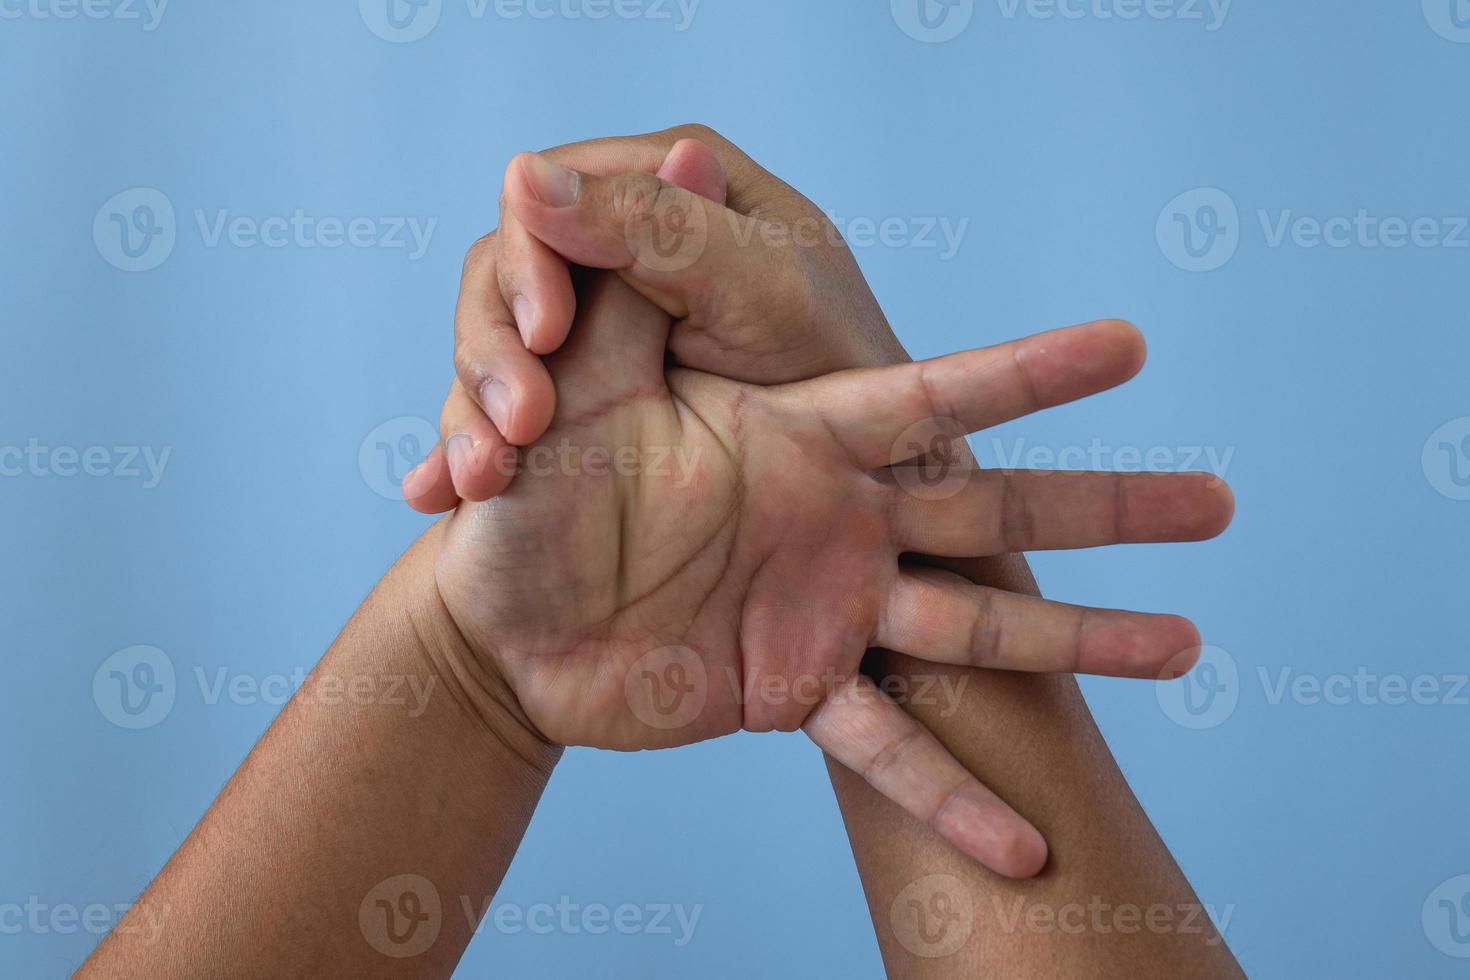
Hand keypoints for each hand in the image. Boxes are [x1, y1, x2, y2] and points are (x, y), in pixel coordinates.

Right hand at [403, 125, 908, 510]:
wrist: (870, 478)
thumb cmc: (842, 373)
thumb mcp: (761, 291)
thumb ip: (657, 226)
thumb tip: (522, 175)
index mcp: (675, 188)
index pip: (555, 193)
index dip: (532, 258)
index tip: (545, 335)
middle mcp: (626, 243)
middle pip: (508, 268)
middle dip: (494, 346)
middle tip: (517, 427)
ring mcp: (598, 317)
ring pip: (496, 339)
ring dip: (470, 406)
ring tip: (471, 482)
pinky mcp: (579, 383)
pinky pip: (502, 402)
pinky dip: (470, 447)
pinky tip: (441, 494)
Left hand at [433, 276, 1233, 878]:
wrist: (503, 615)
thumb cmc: (535, 487)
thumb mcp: (583, 388)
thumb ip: (637, 290)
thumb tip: (671, 159)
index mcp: (801, 439)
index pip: (931, 399)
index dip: (1028, 374)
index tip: (1131, 348)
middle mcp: (838, 521)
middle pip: (995, 513)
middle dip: (1108, 509)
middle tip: (1221, 503)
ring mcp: (827, 612)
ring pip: (976, 628)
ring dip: (1082, 644)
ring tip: (1190, 650)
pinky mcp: (792, 691)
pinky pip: (883, 749)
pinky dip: (951, 800)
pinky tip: (1025, 853)